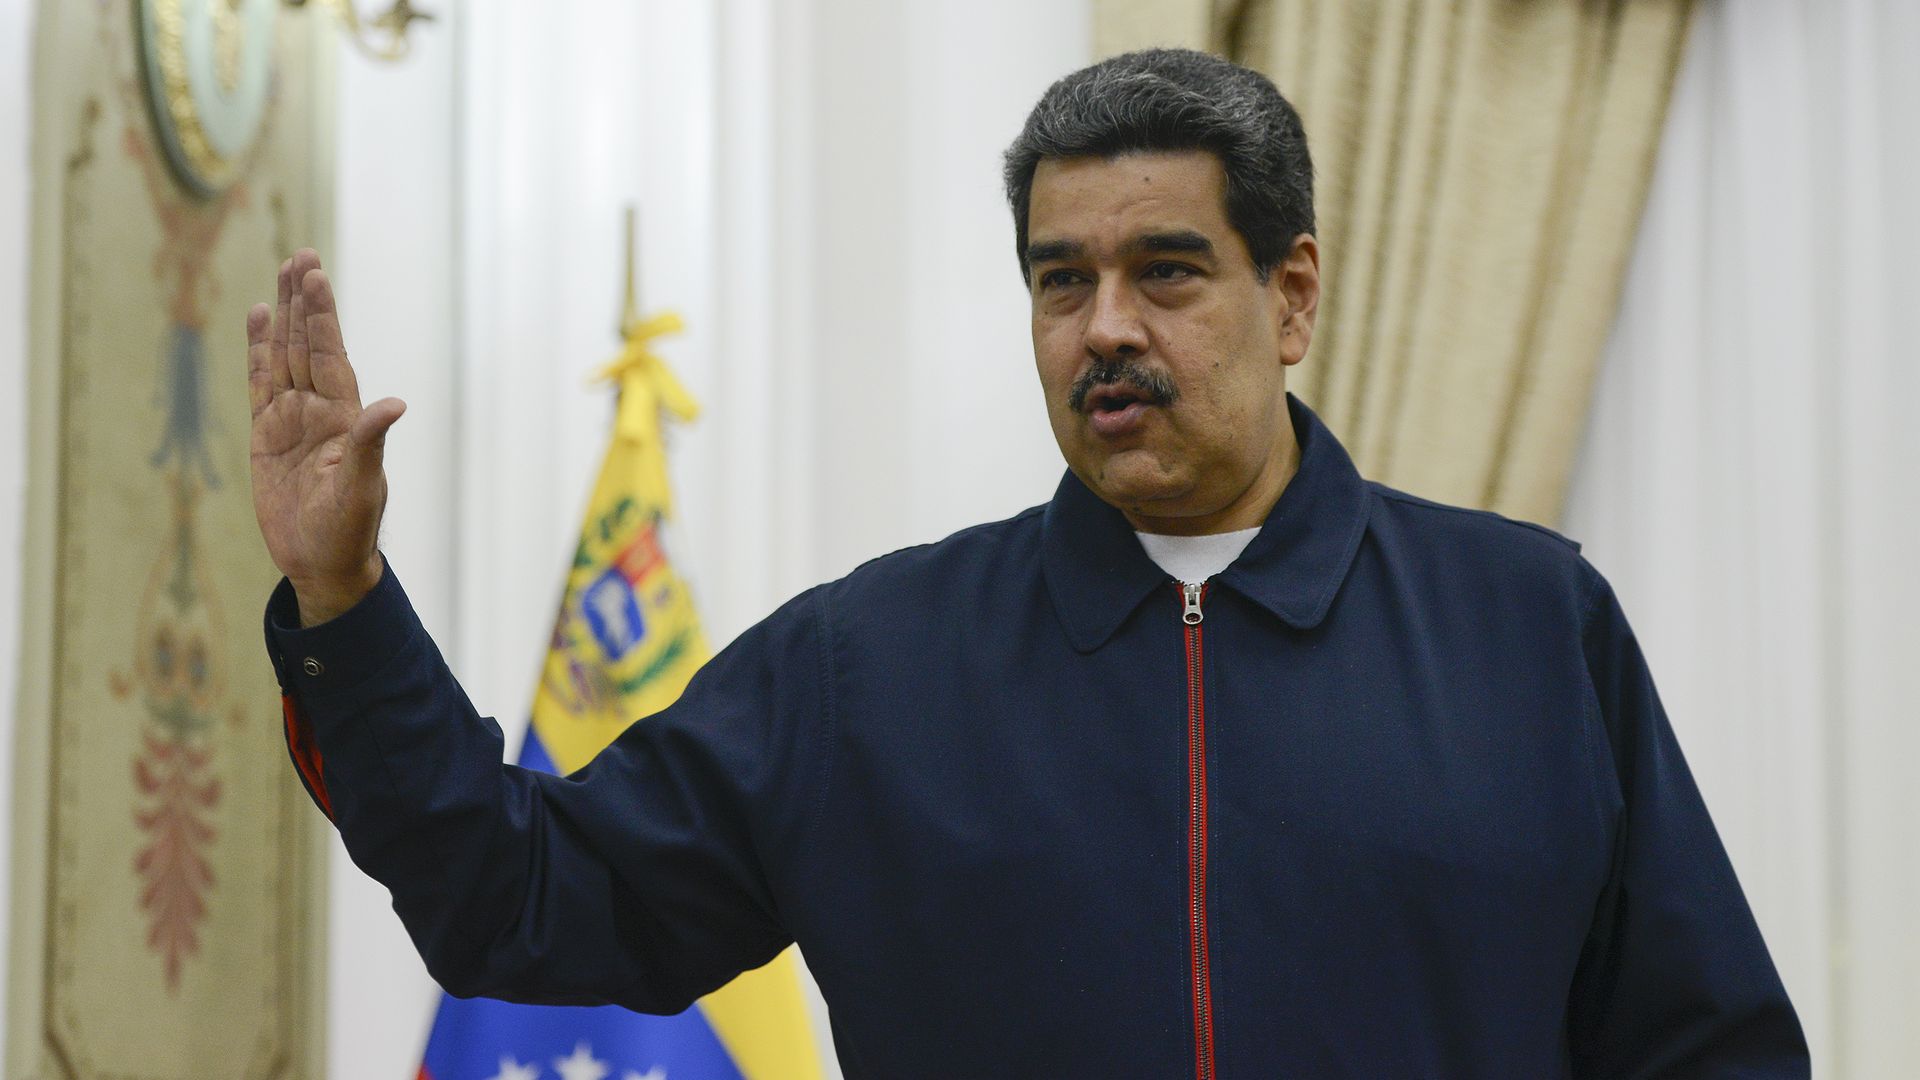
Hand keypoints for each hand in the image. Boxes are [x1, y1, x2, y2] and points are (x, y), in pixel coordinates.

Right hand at [247, 249, 405, 625]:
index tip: (314, 275)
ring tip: (282, 273)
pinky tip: (257, 319)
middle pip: (307, 344)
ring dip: (282, 316)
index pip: (330, 354)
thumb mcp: (362, 486)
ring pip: (284, 355)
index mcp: (343, 416)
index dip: (321, 316)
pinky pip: (260, 383)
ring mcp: (291, 418)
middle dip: (304, 302)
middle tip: (302, 255)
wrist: (324, 562)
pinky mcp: (266, 434)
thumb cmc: (349, 529)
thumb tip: (394, 405)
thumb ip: (370, 443)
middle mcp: (319, 409)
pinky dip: (258, 351)